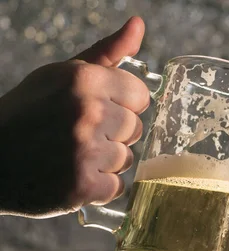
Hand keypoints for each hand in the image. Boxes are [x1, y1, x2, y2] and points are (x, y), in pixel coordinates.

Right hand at [0, 17, 148, 217]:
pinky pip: (116, 187)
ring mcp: (84, 151)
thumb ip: (107, 54)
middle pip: (136, 128)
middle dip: (114, 134)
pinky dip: (97, 187)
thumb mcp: (60, 75)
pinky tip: (71, 176)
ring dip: (105, 162)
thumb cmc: (28, 113)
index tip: (99, 109)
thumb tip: (138, 25)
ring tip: (71, 155)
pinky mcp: (81, 186)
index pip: (141, 95)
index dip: (122, 105)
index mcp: (83, 80)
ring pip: (127, 159)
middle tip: (77, 134)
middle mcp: (86, 112)